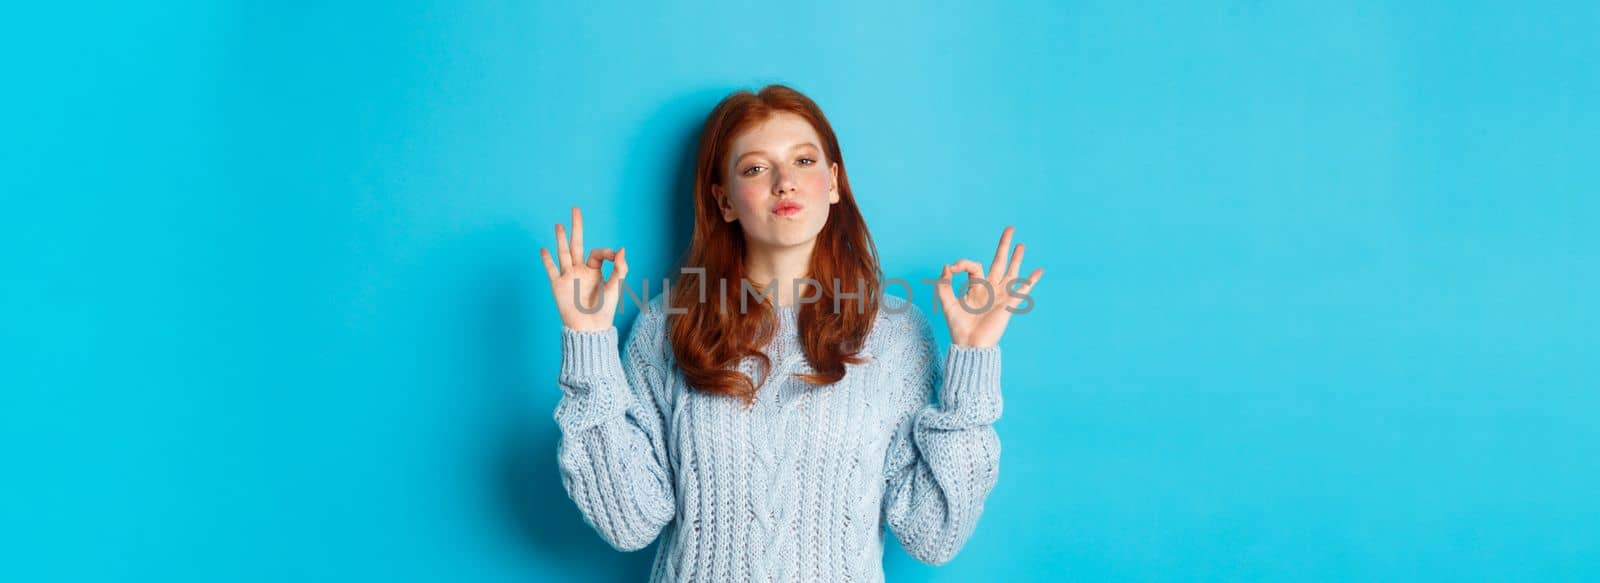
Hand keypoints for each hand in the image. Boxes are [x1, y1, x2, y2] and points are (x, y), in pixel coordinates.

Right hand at [539, 207, 628, 331]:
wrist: (589, 329)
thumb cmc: (605, 311)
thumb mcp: (616, 287)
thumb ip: (620, 268)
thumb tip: (622, 248)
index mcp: (596, 271)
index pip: (597, 253)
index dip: (606, 251)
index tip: (614, 256)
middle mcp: (581, 271)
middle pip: (577, 244)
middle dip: (577, 227)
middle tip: (575, 209)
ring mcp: (569, 277)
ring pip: (563, 253)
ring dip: (561, 239)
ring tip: (559, 224)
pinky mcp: (558, 285)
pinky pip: (551, 270)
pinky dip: (547, 260)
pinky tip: (544, 249)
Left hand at [934, 226, 1043, 348]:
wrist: (970, 344)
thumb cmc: (958, 328)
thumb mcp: (946, 303)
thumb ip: (943, 284)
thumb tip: (947, 265)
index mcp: (975, 288)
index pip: (973, 266)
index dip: (962, 263)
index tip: (952, 268)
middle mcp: (990, 289)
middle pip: (998, 262)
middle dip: (1003, 245)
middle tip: (1009, 228)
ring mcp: (1001, 295)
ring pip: (1011, 272)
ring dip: (1016, 258)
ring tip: (1021, 244)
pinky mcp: (1008, 304)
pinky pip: (1022, 290)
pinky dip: (1031, 280)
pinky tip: (1039, 270)